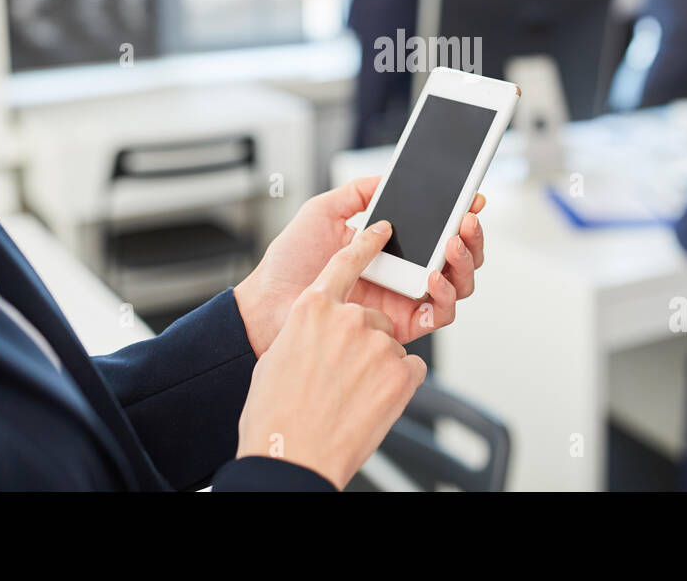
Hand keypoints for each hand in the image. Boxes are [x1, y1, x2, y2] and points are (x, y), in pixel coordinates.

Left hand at [234, 176, 484, 355]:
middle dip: (471, 238)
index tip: (471, 199)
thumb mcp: (323, 211)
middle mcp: (402, 272)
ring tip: (452, 244)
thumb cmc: (289, 263)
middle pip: (457, 258)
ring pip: (457, 285)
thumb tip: (390, 176)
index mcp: (388, 245)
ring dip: (463, 264)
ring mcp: (403, 299)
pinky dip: (444, 296)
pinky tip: (432, 279)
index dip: (459, 215)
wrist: (268, 303)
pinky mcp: (399, 326)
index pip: (436, 230)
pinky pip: (438, 314)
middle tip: (466, 221)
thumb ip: (358, 191)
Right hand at [236, 221, 426, 488]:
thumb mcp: (278, 357)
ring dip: (379, 367)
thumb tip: (320, 331)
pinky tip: (373, 403)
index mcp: (312, 309)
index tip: (381, 229)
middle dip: (364, 343)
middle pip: (372, 318)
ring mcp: (377, 343)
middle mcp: (347, 318)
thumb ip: (307, 331)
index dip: (365, 244)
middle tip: (343, 377)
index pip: (345, 261)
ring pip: (390, 346)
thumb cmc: (275, 415)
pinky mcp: (401, 371)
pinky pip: (411, 367)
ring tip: (352, 397)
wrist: (290, 458)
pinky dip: (398, 385)